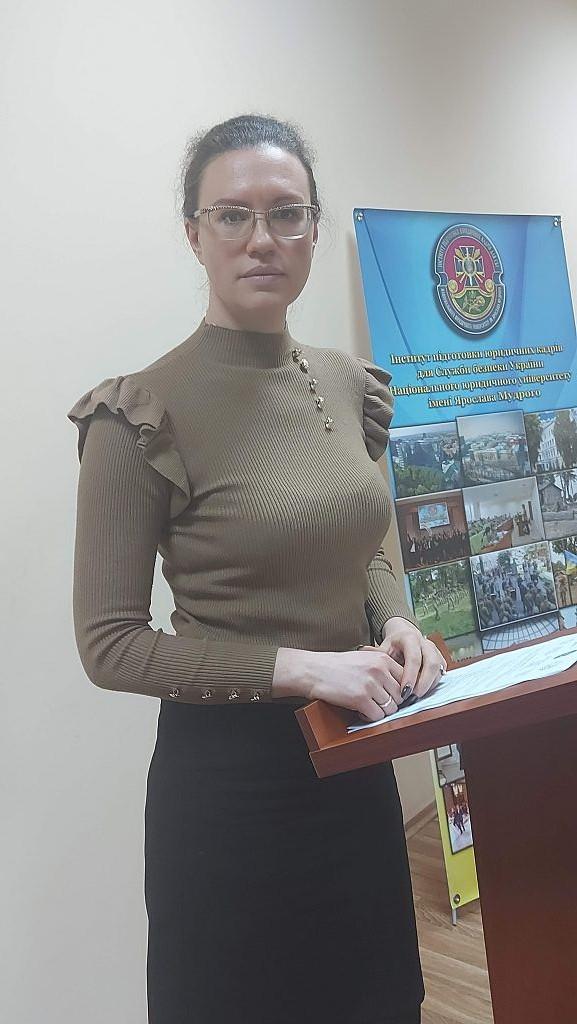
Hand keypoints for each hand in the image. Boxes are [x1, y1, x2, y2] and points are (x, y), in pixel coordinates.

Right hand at [292, 647, 406, 722]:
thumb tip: (403, 686)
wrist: (314, 670)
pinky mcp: (360, 699)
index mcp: (383, 659)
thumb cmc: (338, 665)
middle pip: (401, 696)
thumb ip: (384, 667)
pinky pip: (377, 716)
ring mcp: (370, 685)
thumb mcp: (365, 658)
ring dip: (380, 711)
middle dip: (391, 702)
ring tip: (368, 706)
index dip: (401, 690)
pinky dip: (369, 717)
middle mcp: (379, 670)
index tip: (393, 695)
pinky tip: (360, 711)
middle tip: (378, 702)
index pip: (406, 679)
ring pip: (391, 708)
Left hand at [376, 617, 446, 700]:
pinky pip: (441, 673)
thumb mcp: (384, 647)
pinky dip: (433, 684)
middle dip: (424, 683)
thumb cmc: (393, 644)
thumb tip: (362, 651)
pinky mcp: (440, 659)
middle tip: (413, 697)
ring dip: (429, 685)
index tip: (404, 692)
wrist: (405, 636)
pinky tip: (422, 692)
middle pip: (432, 663)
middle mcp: (425, 643)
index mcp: (410, 638)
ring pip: (439, 669)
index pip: (414, 658)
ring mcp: (435, 651)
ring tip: (416, 696)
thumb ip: (376, 653)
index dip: (410, 676)